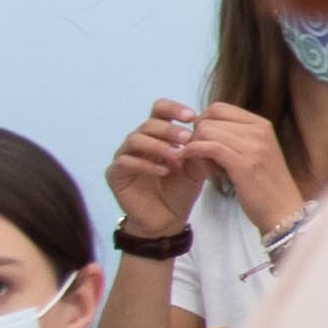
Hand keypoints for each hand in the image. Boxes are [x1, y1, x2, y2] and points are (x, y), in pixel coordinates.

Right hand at [106, 108, 201, 229]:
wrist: (167, 218)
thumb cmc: (181, 189)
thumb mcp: (197, 169)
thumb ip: (201, 151)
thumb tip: (212, 134)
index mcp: (158, 134)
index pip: (159, 110)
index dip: (173, 108)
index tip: (192, 115)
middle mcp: (138, 141)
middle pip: (148, 124)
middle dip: (169, 129)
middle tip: (187, 137)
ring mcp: (124, 156)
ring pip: (134, 139)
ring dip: (158, 145)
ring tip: (177, 155)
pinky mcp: (115, 174)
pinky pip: (125, 161)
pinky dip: (146, 164)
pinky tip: (164, 171)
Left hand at [183, 104, 298, 222]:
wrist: (284, 211)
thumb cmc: (266, 184)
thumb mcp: (256, 152)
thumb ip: (236, 137)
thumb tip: (204, 127)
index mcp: (262, 124)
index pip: (219, 108)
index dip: (202, 121)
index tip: (200, 139)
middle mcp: (259, 131)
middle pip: (210, 119)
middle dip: (195, 134)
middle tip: (195, 153)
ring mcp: (253, 147)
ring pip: (206, 131)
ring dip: (193, 144)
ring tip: (195, 160)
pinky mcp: (243, 164)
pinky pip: (209, 147)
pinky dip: (192, 151)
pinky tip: (186, 158)